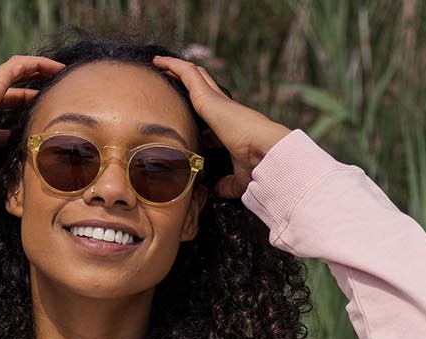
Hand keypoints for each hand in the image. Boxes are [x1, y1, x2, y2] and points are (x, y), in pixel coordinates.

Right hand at [0, 53, 65, 197]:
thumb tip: (5, 196)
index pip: (2, 131)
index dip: (19, 131)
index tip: (37, 135)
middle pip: (12, 101)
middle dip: (31, 100)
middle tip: (54, 101)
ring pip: (16, 78)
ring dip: (37, 74)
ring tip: (60, 74)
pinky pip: (16, 67)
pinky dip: (35, 64)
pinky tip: (55, 66)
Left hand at [151, 55, 290, 198]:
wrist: (266, 154)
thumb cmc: (258, 167)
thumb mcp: (239, 178)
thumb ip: (228, 183)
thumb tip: (219, 189)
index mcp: (229, 126)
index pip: (211, 114)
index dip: (197, 112)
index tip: (183, 112)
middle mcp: (223, 109)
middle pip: (203, 87)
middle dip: (187, 82)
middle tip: (169, 76)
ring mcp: (217, 101)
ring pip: (194, 76)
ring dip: (177, 69)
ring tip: (159, 64)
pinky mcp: (208, 97)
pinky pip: (187, 74)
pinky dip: (173, 66)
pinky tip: (159, 62)